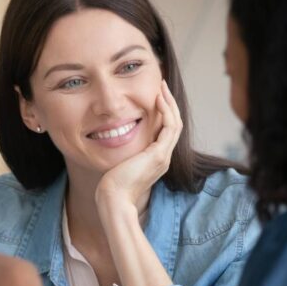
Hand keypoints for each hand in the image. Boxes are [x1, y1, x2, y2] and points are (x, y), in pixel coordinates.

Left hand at [95, 80, 183, 211]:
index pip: (165, 131)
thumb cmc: (111, 186)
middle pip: (174, 125)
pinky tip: (157, 99)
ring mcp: (163, 156)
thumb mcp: (119, 164)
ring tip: (162, 87)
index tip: (155, 96)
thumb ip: (123, 152)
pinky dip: (165, 111)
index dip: (163, 112)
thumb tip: (113, 139)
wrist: (114, 199)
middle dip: (169, 104)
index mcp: (155, 160)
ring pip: (175, 123)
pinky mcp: (158, 155)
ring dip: (169, 103)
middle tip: (162, 85)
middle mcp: (163, 157)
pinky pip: (169, 127)